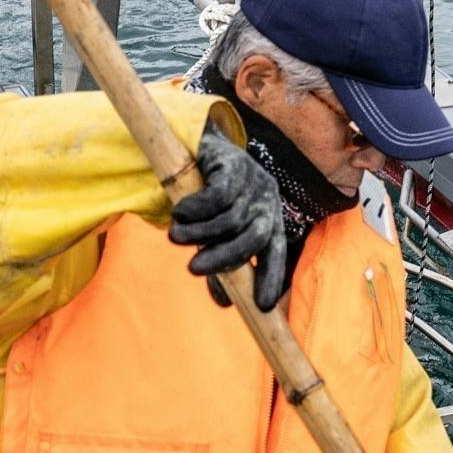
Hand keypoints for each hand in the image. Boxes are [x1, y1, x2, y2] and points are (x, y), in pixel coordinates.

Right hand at [167, 125, 288, 311]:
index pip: (277, 252)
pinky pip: (218, 196)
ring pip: (230, 218)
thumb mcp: (216, 233)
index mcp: (271, 219)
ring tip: (174, 238)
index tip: (262, 305)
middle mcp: (268, 201)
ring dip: (199, 233)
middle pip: (256, 237)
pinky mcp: (235, 164)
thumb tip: (224, 303)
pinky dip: (196, 209)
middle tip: (193, 269)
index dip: (273, 279)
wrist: (198, 147)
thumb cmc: (209, 199)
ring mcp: (254, 181)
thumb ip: (220, 262)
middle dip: (226, 257)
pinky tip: (179, 213)